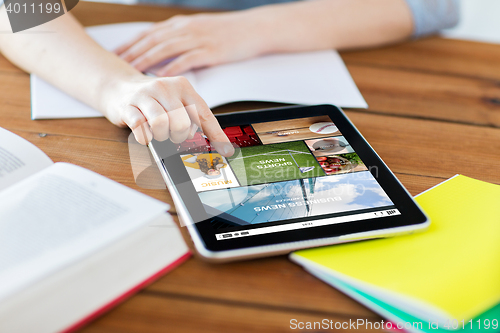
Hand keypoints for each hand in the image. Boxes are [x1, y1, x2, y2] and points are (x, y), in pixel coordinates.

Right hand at [103, 74, 233, 155]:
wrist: (119, 87)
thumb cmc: (154, 99)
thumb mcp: (177, 102)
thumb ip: (196, 119)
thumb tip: (220, 144)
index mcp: (182, 87)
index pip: (204, 114)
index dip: (215, 135)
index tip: (225, 151)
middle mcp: (164, 87)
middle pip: (182, 122)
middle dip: (179, 136)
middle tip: (173, 134)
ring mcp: (144, 96)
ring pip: (162, 123)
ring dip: (162, 136)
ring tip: (159, 133)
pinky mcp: (127, 106)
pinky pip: (140, 127)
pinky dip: (145, 137)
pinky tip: (146, 133)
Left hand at [115, 12, 267, 75]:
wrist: (253, 28)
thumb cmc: (227, 32)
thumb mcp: (199, 30)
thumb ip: (180, 38)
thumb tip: (162, 53)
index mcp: (181, 25)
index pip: (149, 33)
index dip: (131, 43)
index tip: (115, 54)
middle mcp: (185, 29)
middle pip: (152, 40)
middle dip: (132, 52)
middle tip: (116, 65)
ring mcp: (198, 39)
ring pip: (165, 48)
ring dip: (146, 60)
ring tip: (132, 71)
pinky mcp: (210, 50)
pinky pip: (187, 59)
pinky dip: (172, 67)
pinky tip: (162, 76)